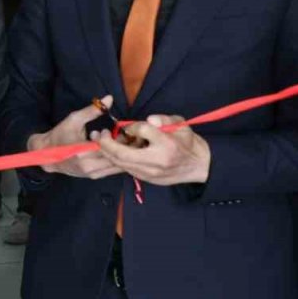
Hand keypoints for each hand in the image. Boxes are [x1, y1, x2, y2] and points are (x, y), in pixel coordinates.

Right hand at [29, 96, 121, 178]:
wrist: (47, 154)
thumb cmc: (60, 135)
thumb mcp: (74, 119)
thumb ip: (92, 110)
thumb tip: (110, 98)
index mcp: (82, 151)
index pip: (109, 146)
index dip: (117, 138)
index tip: (117, 130)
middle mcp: (89, 166)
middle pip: (116, 158)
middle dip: (124, 147)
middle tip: (125, 136)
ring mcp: (92, 173)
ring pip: (117, 166)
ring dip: (123, 155)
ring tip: (123, 144)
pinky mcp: (94, 176)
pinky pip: (113, 170)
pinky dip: (119, 161)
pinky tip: (117, 152)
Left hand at [96, 115, 210, 185]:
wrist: (197, 166)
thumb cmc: (187, 141)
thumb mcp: (180, 124)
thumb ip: (164, 119)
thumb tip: (150, 119)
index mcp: (168, 144)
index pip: (142, 130)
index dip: (133, 126)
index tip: (131, 126)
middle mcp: (158, 160)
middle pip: (123, 154)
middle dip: (107, 144)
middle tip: (100, 134)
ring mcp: (151, 172)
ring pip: (121, 164)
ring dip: (108, 153)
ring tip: (102, 141)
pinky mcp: (147, 179)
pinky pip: (126, 169)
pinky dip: (117, 160)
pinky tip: (113, 152)